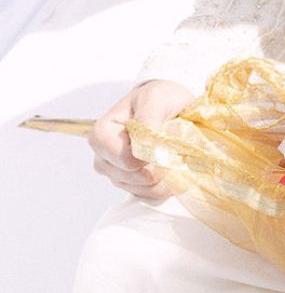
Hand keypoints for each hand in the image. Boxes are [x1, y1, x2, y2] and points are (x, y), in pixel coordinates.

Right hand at [90, 81, 194, 200]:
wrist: (172, 104)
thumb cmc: (160, 98)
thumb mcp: (156, 98)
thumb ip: (149, 119)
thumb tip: (146, 149)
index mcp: (102, 133)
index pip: (117, 157)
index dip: (140, 157)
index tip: (158, 145)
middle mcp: (104, 155)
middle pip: (127, 176)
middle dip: (155, 167)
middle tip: (172, 148)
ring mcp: (117, 172)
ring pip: (140, 188)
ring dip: (163, 177)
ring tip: (174, 156)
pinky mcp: (134, 183)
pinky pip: (148, 194)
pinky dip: (165, 185)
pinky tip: (174, 170)